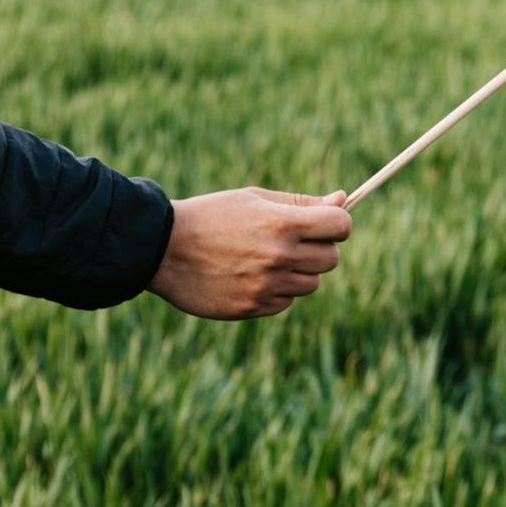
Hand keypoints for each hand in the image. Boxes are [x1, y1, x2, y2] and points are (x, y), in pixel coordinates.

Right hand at [148, 187, 352, 319]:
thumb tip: (344, 200)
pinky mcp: (252, 307)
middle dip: (319, 249)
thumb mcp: (255, 199)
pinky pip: (286, 302)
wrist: (161, 248)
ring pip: (312, 284)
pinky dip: (277, 291)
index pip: (341, 226)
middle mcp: (279, 256)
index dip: (338, 224)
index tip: (325, 223)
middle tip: (292, 242)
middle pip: (331, 258)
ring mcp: (266, 284)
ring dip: (299, 272)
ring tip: (266, 259)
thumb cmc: (212, 216)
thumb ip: (302, 203)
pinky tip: (250, 277)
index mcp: (283, 223)